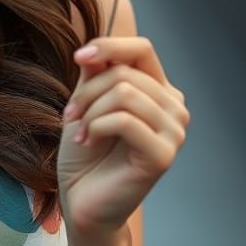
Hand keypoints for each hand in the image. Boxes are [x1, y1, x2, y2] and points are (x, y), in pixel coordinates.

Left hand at [58, 37, 189, 244]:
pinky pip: (125, 120)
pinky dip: (97, 127)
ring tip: (81, 131)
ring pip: (125, 93)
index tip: (78, 57)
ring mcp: (174, 132)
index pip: (141, 48)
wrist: (81, 199)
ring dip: (90, 110)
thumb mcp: (85, 103)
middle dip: (87, 91)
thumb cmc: (85, 152)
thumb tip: (94, 50)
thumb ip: (95, 75)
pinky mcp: (164, 155)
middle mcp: (173, 107)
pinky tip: (89, 142)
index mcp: (158, 90)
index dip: (108, 46)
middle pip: (125, 72)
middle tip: (71, 115)